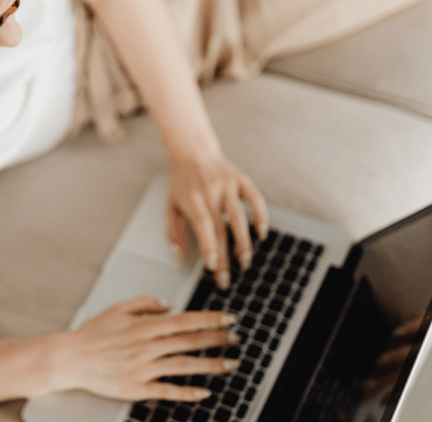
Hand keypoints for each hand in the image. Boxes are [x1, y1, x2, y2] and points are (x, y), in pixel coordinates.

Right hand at [49, 296, 239, 400]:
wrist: (69, 358)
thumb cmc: (92, 334)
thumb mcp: (118, 309)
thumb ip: (145, 302)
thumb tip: (170, 304)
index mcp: (144, 325)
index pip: (185, 320)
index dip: (210, 319)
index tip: (229, 319)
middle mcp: (147, 346)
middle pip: (190, 342)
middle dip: (217, 340)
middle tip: (237, 339)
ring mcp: (143, 368)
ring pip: (184, 365)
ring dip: (211, 365)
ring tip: (231, 364)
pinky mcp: (137, 388)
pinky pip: (167, 390)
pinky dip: (187, 392)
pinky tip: (204, 392)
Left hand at [166, 151, 268, 289]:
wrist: (193, 152)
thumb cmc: (181, 183)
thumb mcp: (170, 205)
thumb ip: (173, 231)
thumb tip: (178, 255)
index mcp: (193, 200)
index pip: (203, 226)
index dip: (209, 247)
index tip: (212, 267)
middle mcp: (211, 192)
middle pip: (221, 228)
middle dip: (225, 256)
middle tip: (226, 278)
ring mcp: (228, 185)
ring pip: (239, 216)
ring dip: (244, 241)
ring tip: (245, 260)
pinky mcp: (241, 179)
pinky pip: (255, 198)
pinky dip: (260, 215)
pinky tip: (262, 233)